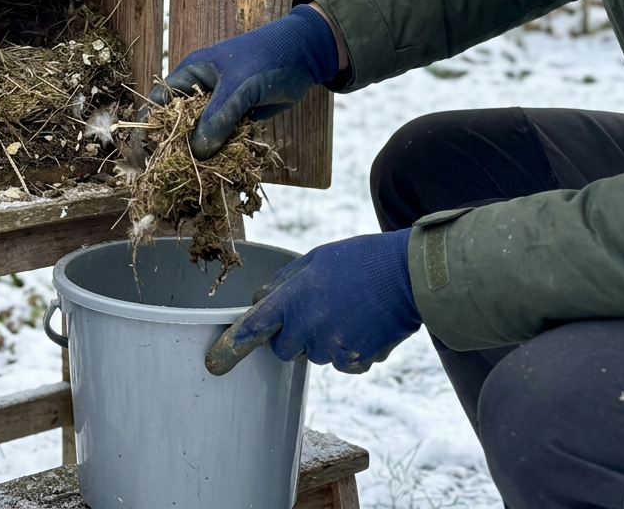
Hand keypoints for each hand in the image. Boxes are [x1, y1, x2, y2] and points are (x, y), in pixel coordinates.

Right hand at [148, 4, 337, 159]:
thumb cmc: (266, 58)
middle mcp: (201, 90)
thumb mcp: (238, 87)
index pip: (160, 101)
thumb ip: (217, 119)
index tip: (148, 152)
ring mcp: (221, 104)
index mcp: (191, 73)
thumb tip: (197, 153)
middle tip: (175, 171)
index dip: (151, 125)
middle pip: (179, 123)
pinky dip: (224, 151)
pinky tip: (224, 167)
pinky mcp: (239, 116)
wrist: (307, 54)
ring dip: (203, 152)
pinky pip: (225, 137)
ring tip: (199, 175)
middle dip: (177, 145)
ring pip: (203, 133)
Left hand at [205, 228, 420, 375]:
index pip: (255, 326)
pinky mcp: (355, 361)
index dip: (234, 343)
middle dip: (291, 337)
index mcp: (294, 298)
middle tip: (314, 313)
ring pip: (314, 355)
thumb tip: (262, 299)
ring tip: (347, 312)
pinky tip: (363, 326)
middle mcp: (308, 327)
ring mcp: (332, 348)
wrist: (408, 276)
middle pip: (283, 349)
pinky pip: (340, 363)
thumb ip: (284, 282)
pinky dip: (347, 351)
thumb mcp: (314, 259)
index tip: (216, 359)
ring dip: (322, 341)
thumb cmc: (360, 260)